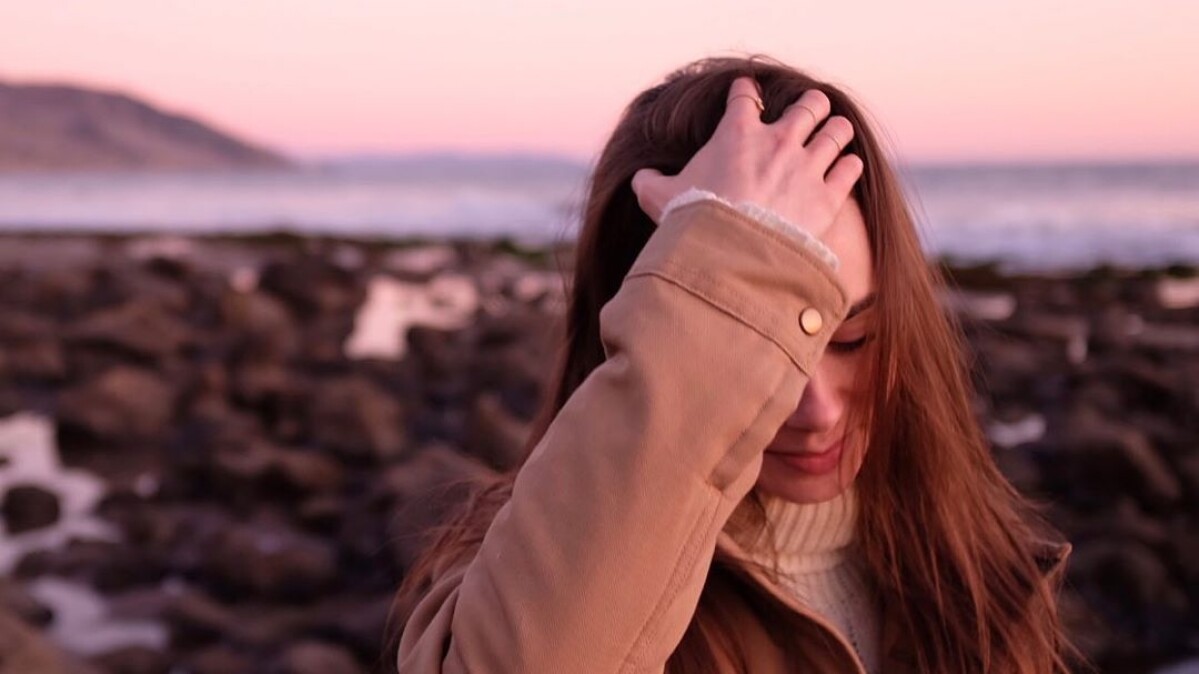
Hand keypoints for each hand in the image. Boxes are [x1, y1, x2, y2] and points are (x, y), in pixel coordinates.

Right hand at [630, 77, 862, 240]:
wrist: (730, 256)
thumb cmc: (694, 222)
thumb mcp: (660, 199)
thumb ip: (650, 183)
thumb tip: (640, 180)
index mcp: (736, 133)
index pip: (745, 96)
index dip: (746, 91)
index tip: (748, 93)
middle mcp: (777, 141)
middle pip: (809, 104)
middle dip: (811, 105)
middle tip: (809, 111)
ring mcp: (806, 167)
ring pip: (837, 131)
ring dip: (836, 130)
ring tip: (835, 132)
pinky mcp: (827, 196)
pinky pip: (849, 168)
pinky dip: (848, 166)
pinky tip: (845, 168)